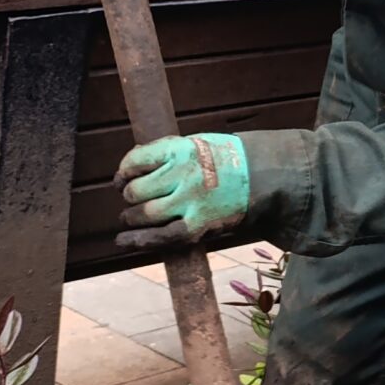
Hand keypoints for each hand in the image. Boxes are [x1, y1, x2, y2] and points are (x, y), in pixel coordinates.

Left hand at [116, 133, 250, 247]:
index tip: (123, 179)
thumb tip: (132, 164)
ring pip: (144, 214)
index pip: (135, 161)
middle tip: (134, 199)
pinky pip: (162, 236)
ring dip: (132, 218)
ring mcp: (190, 201)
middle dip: (130, 196)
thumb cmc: (225, 159)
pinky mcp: (199, 224)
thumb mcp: (196, 143)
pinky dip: (139, 240)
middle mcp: (183, 175)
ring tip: (132, 217)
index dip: (124, 173)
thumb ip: (165, 152)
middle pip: (137, 190)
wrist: (261, 176)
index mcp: (180, 150)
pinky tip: (124, 241)